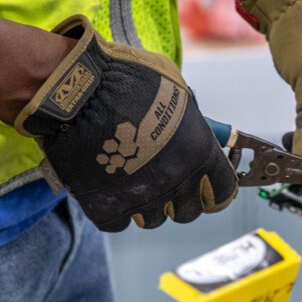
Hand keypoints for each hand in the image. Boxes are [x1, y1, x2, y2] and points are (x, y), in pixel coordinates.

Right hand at [15, 16, 237, 231]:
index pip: (223, 192)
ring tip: (130, 180)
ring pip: (152, 219)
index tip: (206, 189)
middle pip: (188, 212)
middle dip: (178, 200)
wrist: (77, 91)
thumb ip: (193, 122)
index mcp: (199, 153)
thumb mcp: (177, 92)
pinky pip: (119, 222)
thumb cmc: (126, 80)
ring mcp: (141, 198)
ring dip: (145, 204)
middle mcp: (176, 181)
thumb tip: (200, 132)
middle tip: (163, 182)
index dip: (214, 191)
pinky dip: (114, 210)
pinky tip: (108, 186)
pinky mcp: (107, 208)